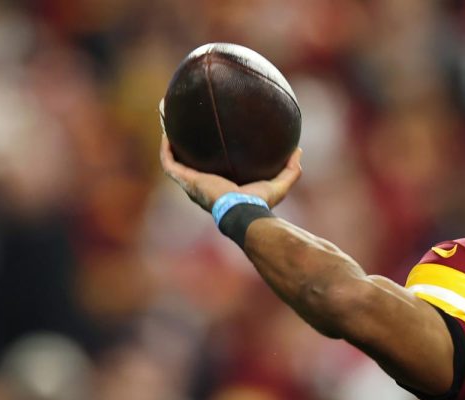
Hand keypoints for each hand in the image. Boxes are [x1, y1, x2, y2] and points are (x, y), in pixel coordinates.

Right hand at [159, 133, 302, 212]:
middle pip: (188, 163)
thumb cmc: (259, 203)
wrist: (244, 212)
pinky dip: (166, 148)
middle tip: (183, 127)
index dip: (207, 157)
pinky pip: (169, 162)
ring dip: (169, 143)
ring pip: (173, 160)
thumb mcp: (279, 184)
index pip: (211, 170)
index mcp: (220, 187)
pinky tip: (167, 131)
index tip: (209, 141)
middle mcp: (202, 185)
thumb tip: (298, 150)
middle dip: (184, 147)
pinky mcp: (186, 180)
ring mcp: (191, 184)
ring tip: (167, 123)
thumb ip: (290, 169)